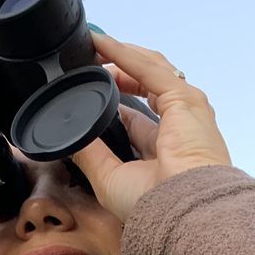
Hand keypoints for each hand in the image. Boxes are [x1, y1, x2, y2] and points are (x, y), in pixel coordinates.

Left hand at [71, 35, 230, 224]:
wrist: (181, 211)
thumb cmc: (154, 206)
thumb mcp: (110, 178)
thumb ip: (91, 154)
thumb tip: (69, 136)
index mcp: (163, 151)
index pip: (136, 118)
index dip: (114, 100)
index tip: (91, 91)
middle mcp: (178, 127)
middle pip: (146, 86)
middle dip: (117, 71)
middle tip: (89, 63)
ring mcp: (185, 110)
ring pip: (150, 70)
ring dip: (120, 56)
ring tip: (92, 45)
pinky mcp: (184, 98)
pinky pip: (147, 68)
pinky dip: (123, 53)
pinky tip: (100, 43)